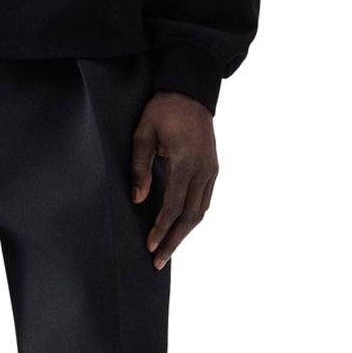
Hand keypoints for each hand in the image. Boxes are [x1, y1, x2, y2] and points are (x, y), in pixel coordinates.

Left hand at [130, 91, 218, 269]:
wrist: (191, 91)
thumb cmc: (163, 110)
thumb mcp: (143, 134)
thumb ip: (140, 168)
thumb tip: (138, 200)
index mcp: (184, 162)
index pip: (172, 206)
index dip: (160, 229)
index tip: (149, 245)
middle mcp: (202, 170)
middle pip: (190, 216)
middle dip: (174, 241)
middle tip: (158, 261)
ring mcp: (211, 170)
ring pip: (200, 211)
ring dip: (184, 233)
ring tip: (169, 250)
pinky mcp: (213, 168)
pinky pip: (205, 200)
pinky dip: (193, 218)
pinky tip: (181, 227)